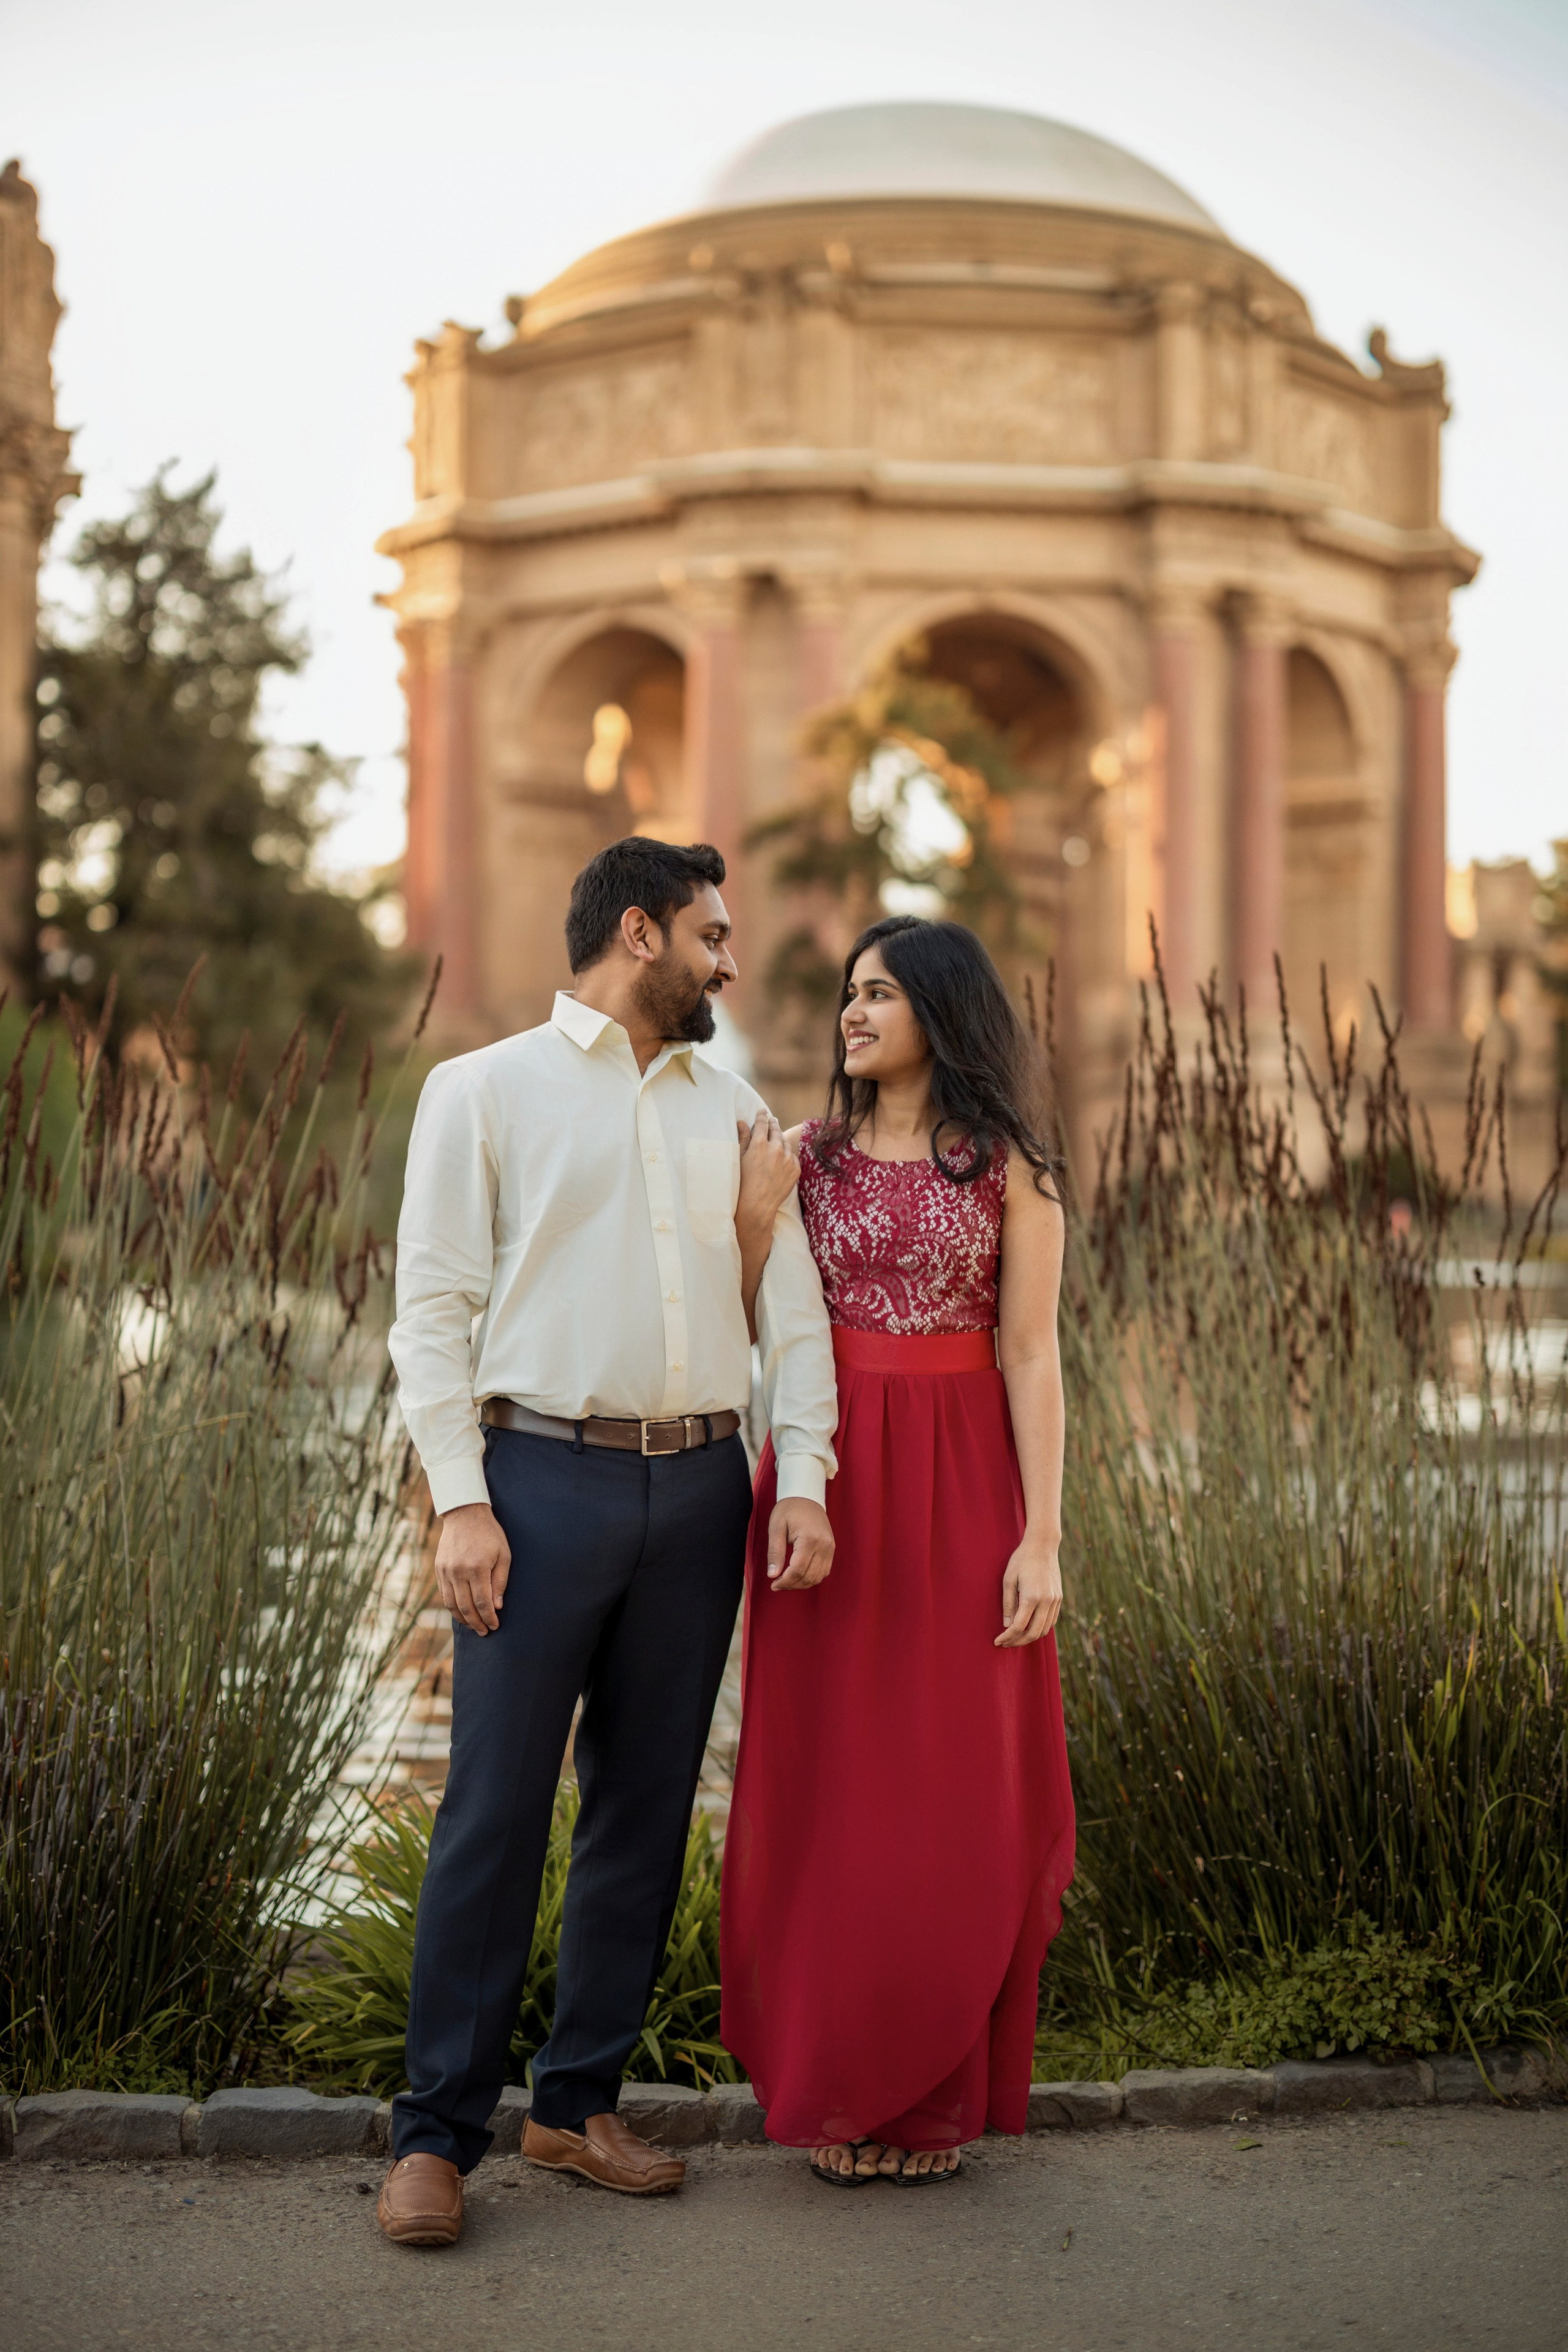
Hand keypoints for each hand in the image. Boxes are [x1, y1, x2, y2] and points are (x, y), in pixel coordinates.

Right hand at [435, 1501, 511, 1634]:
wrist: (465, 1513)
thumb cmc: (489, 1534)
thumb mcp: (503, 1554)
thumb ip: (500, 1581)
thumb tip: (497, 1606)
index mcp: (476, 1568)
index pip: (482, 1602)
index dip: (489, 1617)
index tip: (495, 1626)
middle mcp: (458, 1571)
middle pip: (466, 1607)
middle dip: (476, 1623)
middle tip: (485, 1632)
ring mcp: (446, 1571)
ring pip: (452, 1604)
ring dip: (463, 1619)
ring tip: (474, 1627)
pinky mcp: (439, 1569)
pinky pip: (444, 1594)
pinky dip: (452, 1607)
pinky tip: (462, 1612)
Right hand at [735, 1110, 797, 1236]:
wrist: (757, 1205)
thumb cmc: (743, 1182)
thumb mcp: (740, 1158)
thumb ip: (743, 1139)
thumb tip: (742, 1122)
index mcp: (760, 1144)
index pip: (762, 1124)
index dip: (762, 1116)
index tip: (763, 1112)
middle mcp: (776, 1148)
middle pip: (776, 1131)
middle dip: (773, 1124)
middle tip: (772, 1121)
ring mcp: (788, 1159)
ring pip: (786, 1143)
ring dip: (781, 1140)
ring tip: (777, 1139)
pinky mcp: (796, 1169)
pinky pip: (793, 1157)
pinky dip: (788, 1156)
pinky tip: (783, 1157)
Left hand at [766, 1497, 833, 1590]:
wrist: (806, 1497)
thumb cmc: (788, 1510)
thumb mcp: (776, 1528)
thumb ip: (775, 1552)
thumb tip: (772, 1575)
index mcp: (809, 1539)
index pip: (797, 1570)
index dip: (784, 1581)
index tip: (773, 1585)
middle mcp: (824, 1545)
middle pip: (808, 1577)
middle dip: (791, 1584)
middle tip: (777, 1584)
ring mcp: (830, 1548)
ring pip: (818, 1577)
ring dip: (802, 1583)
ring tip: (787, 1580)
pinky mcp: (832, 1549)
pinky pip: (824, 1571)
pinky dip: (811, 1577)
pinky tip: (799, 1574)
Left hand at [995, 1534, 1061, 1646]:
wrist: (1042, 1546)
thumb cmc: (1021, 1560)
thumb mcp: (1008, 1580)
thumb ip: (1008, 1604)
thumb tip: (1007, 1625)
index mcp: (1032, 1597)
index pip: (1019, 1626)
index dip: (1007, 1637)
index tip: (997, 1641)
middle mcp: (1046, 1601)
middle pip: (1034, 1633)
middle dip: (1018, 1642)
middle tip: (1005, 1643)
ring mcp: (1055, 1601)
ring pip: (1044, 1630)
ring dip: (1030, 1637)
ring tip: (1016, 1636)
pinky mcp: (1059, 1599)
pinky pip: (1051, 1621)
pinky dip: (1040, 1628)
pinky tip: (1029, 1626)